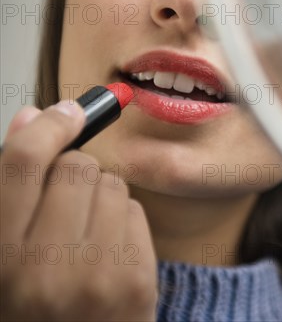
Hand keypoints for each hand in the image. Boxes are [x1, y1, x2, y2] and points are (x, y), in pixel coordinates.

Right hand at [1, 102, 157, 320]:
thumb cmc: (33, 307)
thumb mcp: (2, 255)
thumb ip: (11, 190)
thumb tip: (29, 117)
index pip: (23, 165)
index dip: (46, 126)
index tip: (66, 111)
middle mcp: (44, 268)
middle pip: (77, 167)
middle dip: (73, 174)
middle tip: (65, 209)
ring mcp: (97, 276)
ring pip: (112, 184)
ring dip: (100, 198)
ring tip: (85, 237)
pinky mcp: (136, 282)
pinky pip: (135, 211)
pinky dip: (123, 221)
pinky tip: (109, 254)